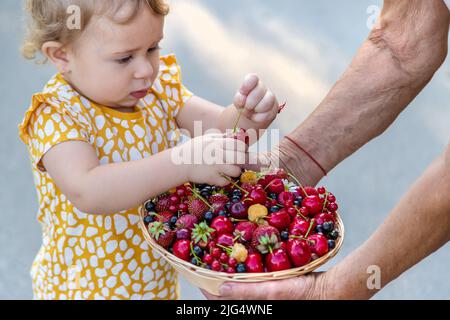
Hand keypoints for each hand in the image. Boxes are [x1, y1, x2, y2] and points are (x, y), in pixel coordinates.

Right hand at [173, 134, 247, 185]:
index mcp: (218, 143)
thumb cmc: (195, 149)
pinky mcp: (212, 178)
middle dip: (242, 160)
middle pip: (241, 158)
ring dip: (234, 171)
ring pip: (236, 172)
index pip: (240, 145)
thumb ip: (223, 137)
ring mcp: (215, 167)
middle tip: (236, 161)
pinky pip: (226, 181)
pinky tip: (219, 176)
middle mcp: (218, 154)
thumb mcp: (208, 138)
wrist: (180, 163)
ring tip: (229, 170)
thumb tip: (238, 135)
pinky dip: (224, 180)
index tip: (240, 150)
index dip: (243, 148)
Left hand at [202, 271, 331, 299]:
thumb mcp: (273, 292)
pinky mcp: (274, 288)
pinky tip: (245, 261)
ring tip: (222, 261)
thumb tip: (220, 290)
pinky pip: (255, 282)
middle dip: (218, 282)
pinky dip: (247, 274)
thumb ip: (247, 292)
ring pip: (242, 287)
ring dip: (231, 276)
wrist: (333, 289)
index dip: (209, 291)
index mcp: (257, 308)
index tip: (198, 278)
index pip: (223, 303)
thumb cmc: (306, 293)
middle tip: (208, 265)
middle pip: (232, 295)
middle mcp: (260, 303)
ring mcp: (267, 296)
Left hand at [234, 74, 278, 123]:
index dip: (247, 85)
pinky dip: (259, 117)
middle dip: (251, 101)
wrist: (250, 115)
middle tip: (246, 107)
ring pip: (268, 101)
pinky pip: (269, 113)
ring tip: (250, 112)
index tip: (242, 92)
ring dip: (257, 108)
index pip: (253, 78)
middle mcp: (263, 88)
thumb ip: (239, 99)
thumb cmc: (243, 105)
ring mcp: (270, 98)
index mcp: (253, 83)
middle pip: (260, 90)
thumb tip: (242, 99)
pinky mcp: (274, 108)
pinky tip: (255, 117)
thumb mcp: (238, 101)